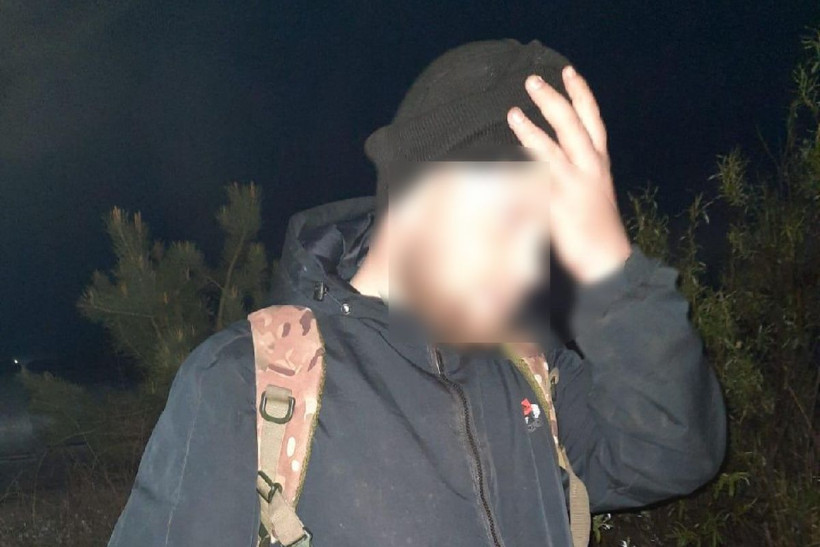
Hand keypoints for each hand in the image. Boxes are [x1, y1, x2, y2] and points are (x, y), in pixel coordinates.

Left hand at [507, 66, 630, 283]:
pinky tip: (504, 159)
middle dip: (553, 99)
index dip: (581, 93)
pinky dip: (522, 171)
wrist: (607, 261)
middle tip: (532, 81)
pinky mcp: (559, 207)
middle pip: (572, 125)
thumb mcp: (591, 192)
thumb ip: (571, 173)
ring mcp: (574, 186)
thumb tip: (543, 161)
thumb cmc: (596, 227)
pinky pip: (538, 184)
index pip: (592, 120)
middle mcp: (590, 169)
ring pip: (553, 150)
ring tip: (513, 112)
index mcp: (598, 163)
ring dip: (532, 129)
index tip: (568, 71)